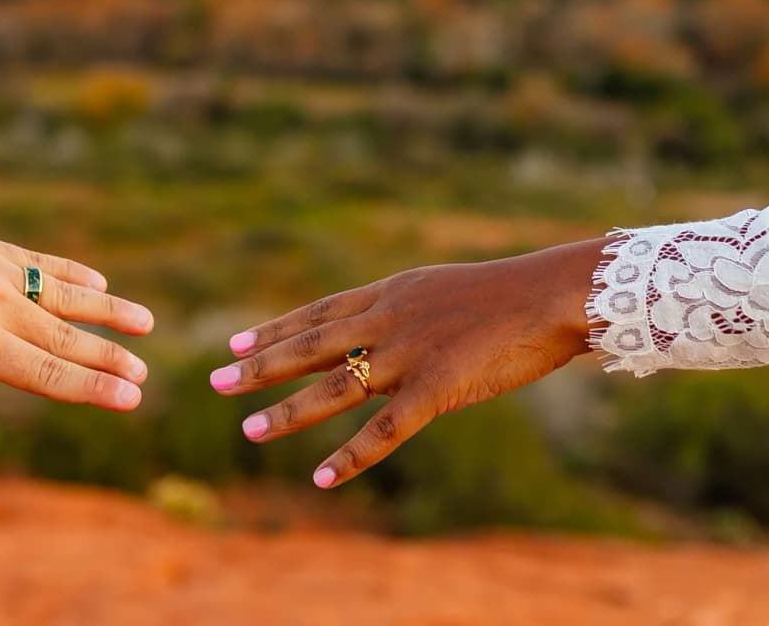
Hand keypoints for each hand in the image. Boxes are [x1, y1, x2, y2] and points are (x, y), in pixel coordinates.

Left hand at [0, 183, 153, 478]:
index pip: (45, 372)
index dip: (90, 387)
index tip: (130, 398)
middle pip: (64, 336)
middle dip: (108, 358)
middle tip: (144, 376)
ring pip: (62, 294)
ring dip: (107, 311)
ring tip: (146, 325)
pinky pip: (40, 263)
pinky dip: (72, 275)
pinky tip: (101, 286)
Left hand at [210, 237, 607, 487]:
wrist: (554, 295)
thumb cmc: (510, 296)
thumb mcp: (444, 291)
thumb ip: (410, 310)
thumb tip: (384, 324)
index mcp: (392, 293)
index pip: (318, 313)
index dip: (275, 330)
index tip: (234, 344)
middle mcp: (390, 319)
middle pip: (311, 346)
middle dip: (260, 366)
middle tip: (214, 382)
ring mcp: (410, 353)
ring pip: (334, 388)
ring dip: (287, 412)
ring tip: (248, 431)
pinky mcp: (436, 388)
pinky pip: (383, 430)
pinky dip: (349, 457)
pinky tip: (321, 478)